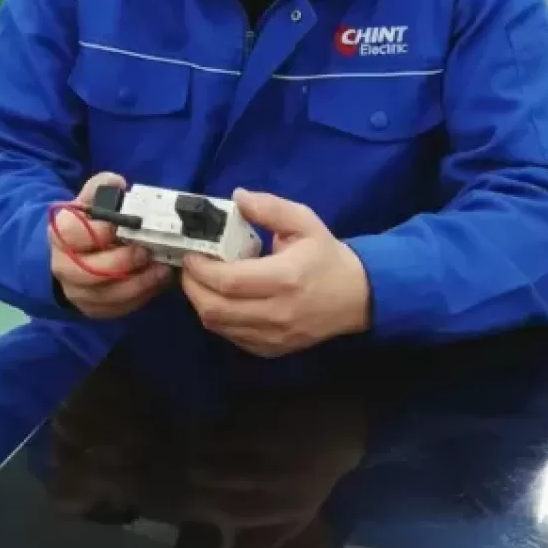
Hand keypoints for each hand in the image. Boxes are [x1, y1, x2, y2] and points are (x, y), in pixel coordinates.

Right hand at [49, 173, 172, 320]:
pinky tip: (156, 282)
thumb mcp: (89, 200)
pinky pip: (117, 308)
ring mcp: (76, 292)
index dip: (102, 231)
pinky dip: (140, 297)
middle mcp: (63, 266)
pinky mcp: (92, 309)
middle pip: (91, 271)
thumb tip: (117, 184)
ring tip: (162, 270)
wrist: (69, 254)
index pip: (76, 234)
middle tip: (148, 252)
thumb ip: (102, 188)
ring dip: (139, 284)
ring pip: (108, 295)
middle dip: (124, 262)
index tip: (127, 225)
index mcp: (61, 234)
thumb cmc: (86, 223)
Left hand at [181, 190, 369, 358]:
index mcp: (284, 278)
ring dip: (201, 303)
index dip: (200, 269)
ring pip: (220, 326)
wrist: (357, 297)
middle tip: (189, 267)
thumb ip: (270, 207)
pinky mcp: (273, 350)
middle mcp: (277, 313)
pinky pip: (233, 338)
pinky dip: (219, 319)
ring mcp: (274, 337)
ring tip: (201, 281)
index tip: (190, 253)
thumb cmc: (326, 256)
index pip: (228, 281)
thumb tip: (237, 197)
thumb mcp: (303, 221)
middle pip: (215, 309)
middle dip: (192, 287)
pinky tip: (222, 299)